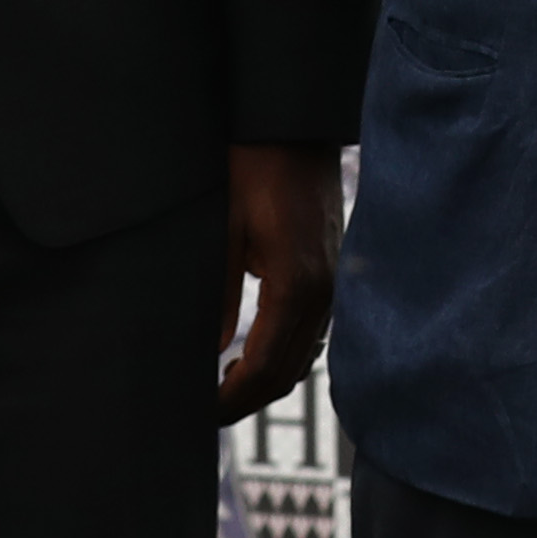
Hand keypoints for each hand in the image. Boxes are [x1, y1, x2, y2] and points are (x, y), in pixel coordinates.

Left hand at [217, 142, 343, 424]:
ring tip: (225, 389)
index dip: (231, 397)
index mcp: (296, 283)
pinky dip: (285, 354)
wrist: (295, 125)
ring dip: (267, 380)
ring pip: (304, 356)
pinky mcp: (334, 272)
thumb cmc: (252, 166)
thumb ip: (220, 294)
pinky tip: (255, 354)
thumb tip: (212, 349)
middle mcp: (324, 291)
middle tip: (207, 413)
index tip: (201, 411)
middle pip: (288, 372)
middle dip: (247, 399)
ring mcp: (335, 283)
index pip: (264, 366)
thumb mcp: (224, 228)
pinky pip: (313, 332)